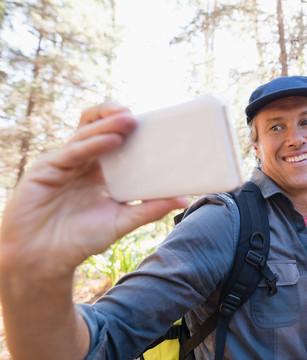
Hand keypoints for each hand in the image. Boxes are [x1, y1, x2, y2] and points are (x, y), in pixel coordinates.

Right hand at [0, 102, 189, 277]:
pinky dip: (92, 144)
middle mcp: (82, 161)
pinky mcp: (46, 168)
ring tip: (129, 120)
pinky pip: (71, 151)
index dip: (129, 127)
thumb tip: (184, 199)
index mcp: (100, 169)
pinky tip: (111, 140)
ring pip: (85, 134)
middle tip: (139, 115)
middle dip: (116, 116)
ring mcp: (64, 162)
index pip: (114, 138)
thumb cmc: (81, 239)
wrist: (45, 259)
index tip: (154, 123)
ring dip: (107, 125)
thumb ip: (150, 209)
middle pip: (98, 127)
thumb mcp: (122, 221)